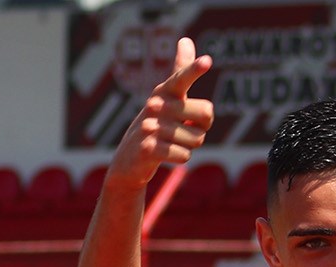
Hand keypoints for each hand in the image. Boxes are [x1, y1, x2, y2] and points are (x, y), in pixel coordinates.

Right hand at [107, 37, 214, 190]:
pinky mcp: (148, 149)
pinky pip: (184, 155)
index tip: (206, 61)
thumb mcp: (168, 97)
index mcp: (164, 91)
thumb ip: (180, 71)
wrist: (129, 159)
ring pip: (197, 139)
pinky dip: (181, 158)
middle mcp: (156, 105)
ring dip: (190, 145)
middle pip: (206, 113)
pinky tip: (167, 154)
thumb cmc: (157, 124)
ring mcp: (150, 127)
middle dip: (203, 127)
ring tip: (172, 143)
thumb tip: (185, 39)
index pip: (182, 77)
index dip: (194, 70)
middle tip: (185, 129)